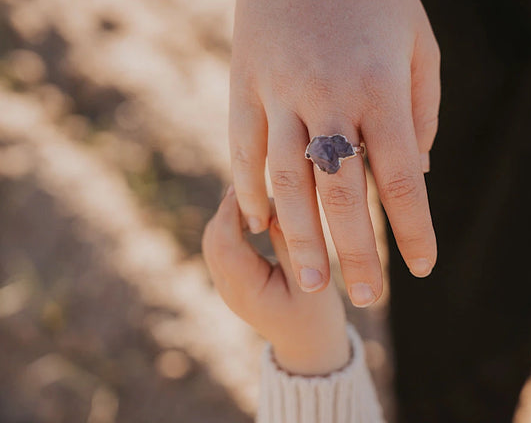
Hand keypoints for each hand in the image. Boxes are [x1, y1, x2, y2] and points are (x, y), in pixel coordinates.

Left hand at [202, 187, 348, 374]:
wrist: (310, 347)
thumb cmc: (317, 317)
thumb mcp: (313, 283)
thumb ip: (291, 246)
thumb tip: (274, 208)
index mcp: (246, 292)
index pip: (225, 244)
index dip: (232, 211)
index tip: (251, 186)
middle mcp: (228, 288)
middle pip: (213, 238)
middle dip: (230, 208)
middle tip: (256, 183)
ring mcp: (228, 285)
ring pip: (215, 239)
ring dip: (232, 215)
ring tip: (259, 194)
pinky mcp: (234, 279)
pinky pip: (225, 244)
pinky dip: (236, 224)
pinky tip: (259, 212)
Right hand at [228, 0, 439, 306]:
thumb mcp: (420, 41)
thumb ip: (422, 110)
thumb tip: (419, 173)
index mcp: (381, 86)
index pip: (403, 178)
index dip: (416, 229)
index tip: (424, 267)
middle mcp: (330, 96)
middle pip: (344, 194)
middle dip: (359, 253)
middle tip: (367, 298)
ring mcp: (280, 91)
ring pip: (289, 182)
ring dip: (301, 239)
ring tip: (312, 282)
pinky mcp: (244, 85)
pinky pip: (245, 150)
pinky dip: (253, 190)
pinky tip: (262, 224)